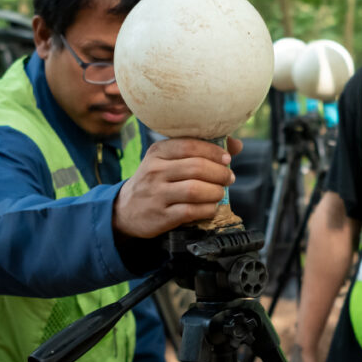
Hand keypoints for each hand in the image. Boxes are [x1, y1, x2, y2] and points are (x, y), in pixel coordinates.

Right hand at [113, 137, 241, 237]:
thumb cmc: (156, 180)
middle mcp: (155, 171)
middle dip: (220, 173)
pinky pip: (191, 211)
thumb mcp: (168, 160)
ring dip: (215, 192)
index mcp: (157, 152)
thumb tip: (236, 144)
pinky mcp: (160, 216)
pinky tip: (211, 207)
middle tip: (229, 177)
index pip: (190, 145)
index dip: (213, 151)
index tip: (227, 158)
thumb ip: (199, 149)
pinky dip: (207, 209)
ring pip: (195, 190)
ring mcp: (156, 195)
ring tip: (220, 192)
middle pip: (196, 167)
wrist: (125, 210)